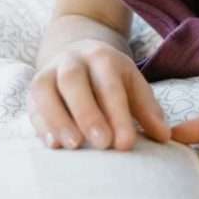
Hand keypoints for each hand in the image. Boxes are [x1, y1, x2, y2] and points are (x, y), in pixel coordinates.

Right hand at [28, 38, 169, 150]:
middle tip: (102, 143)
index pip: (110, 85)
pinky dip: (42, 125)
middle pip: (74, 82)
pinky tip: (53, 145)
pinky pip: (33, 104)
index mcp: (103, 58)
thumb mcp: (132, 86)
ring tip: (74, 146)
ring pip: (47, 90)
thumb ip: (147, 110)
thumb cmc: (110, 78)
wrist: (76, 53)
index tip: (126, 144)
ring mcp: (49, 72)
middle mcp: (73, 61)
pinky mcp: (34, 89)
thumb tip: (164, 136)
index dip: (118, 114)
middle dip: (87, 113)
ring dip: (59, 119)